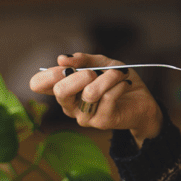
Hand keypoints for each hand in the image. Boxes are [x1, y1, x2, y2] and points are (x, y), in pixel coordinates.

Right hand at [28, 54, 161, 142]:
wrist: (142, 99)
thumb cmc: (117, 80)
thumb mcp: (101, 63)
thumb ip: (83, 59)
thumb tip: (62, 58)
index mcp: (65, 89)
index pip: (38, 84)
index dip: (49, 73)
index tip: (67, 66)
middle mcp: (70, 106)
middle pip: (60, 91)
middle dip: (80, 75)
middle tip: (95, 72)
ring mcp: (84, 116)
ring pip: (90, 93)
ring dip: (108, 77)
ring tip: (119, 74)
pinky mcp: (101, 122)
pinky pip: (108, 97)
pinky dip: (119, 84)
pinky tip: (125, 83)